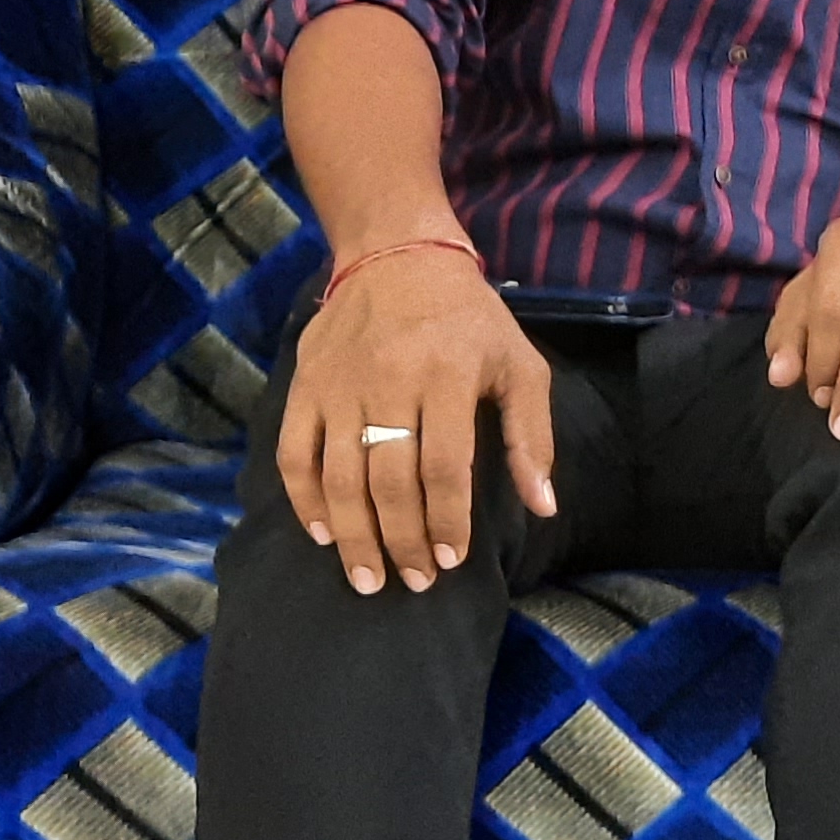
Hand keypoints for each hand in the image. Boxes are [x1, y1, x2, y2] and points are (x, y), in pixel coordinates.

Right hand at [275, 247, 557, 594]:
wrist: (397, 257)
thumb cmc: (469, 320)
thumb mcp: (519, 365)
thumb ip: (532, 437)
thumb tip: (544, 506)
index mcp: (446, 377)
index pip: (443, 467)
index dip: (446, 520)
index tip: (451, 560)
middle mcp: (388, 382)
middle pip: (389, 481)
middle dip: (401, 541)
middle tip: (413, 582)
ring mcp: (339, 385)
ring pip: (339, 476)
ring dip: (353, 536)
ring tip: (369, 578)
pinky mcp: (304, 385)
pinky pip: (295, 454)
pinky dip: (304, 500)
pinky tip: (324, 535)